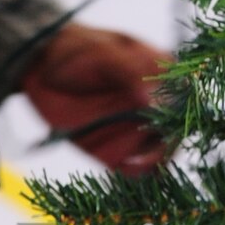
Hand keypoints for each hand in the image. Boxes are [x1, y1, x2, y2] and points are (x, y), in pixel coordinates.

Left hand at [20, 21, 172, 174]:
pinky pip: (135, 169)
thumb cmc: (78, 51)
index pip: (185, 97)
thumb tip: (151, 100)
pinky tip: (126, 167)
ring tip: (135, 162)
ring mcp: (137, 130)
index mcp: (163, 75)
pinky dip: (137, 173)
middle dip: (169, 143)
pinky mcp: (116, 150)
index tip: (169, 121)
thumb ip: (129, 74)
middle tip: (151, 150)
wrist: (40, 67)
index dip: (183, 112)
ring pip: (161, 153)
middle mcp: (156, 105)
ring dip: (155, 161)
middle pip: (176, 130)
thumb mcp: (104, 54)